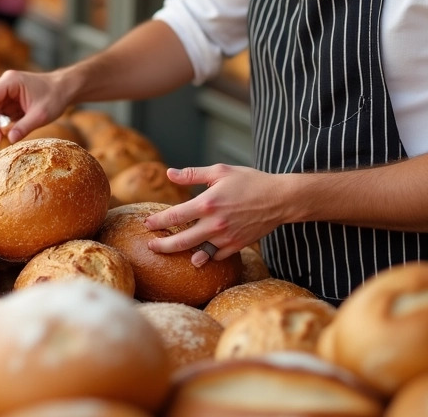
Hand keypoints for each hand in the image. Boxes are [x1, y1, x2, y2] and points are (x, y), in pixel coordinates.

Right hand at [0, 69, 70, 142]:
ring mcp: (6, 91)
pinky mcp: (9, 99)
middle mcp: (4, 84)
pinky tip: (13, 129)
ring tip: (7, 135)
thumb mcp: (41, 115)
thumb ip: (24, 127)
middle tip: (0, 139)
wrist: (65, 89)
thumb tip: (9, 140)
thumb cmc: (55, 97)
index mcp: (9, 82)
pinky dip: (1, 123)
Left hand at [143, 164, 288, 266]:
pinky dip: (206, 255)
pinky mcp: (237, 246)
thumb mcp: (220, 171)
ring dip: (182, 254)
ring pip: (198, 253)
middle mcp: (214, 224)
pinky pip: (216, 256)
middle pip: (180, 242)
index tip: (147, 223)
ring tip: (171, 252)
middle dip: (162, 246)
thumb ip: (193, 174)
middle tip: (151, 245)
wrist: (280, 198)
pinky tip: (199, 252)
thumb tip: (170, 174)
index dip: (157, 222)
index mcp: (207, 203)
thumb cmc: (250, 181)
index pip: (174, 216)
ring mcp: (226, 238)